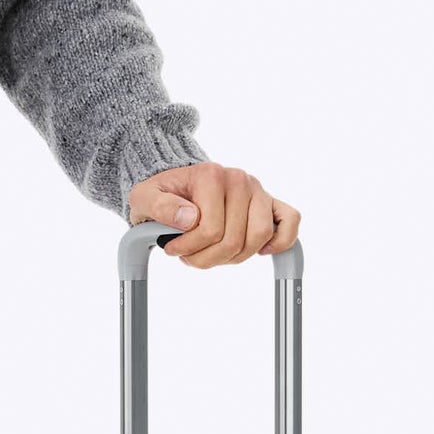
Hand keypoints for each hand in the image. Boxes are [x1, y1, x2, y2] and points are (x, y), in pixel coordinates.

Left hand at [127, 164, 299, 269]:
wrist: (174, 184)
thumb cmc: (161, 194)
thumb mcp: (144, 198)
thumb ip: (159, 206)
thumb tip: (189, 218)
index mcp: (211, 175)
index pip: (210, 230)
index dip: (189, 249)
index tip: (171, 248)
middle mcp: (239, 180)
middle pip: (234, 240)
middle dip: (207, 258)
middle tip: (188, 256)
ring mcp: (257, 191)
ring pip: (258, 238)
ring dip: (233, 257)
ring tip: (210, 253)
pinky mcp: (270, 202)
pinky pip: (290, 221)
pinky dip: (280, 241)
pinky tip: (257, 251)